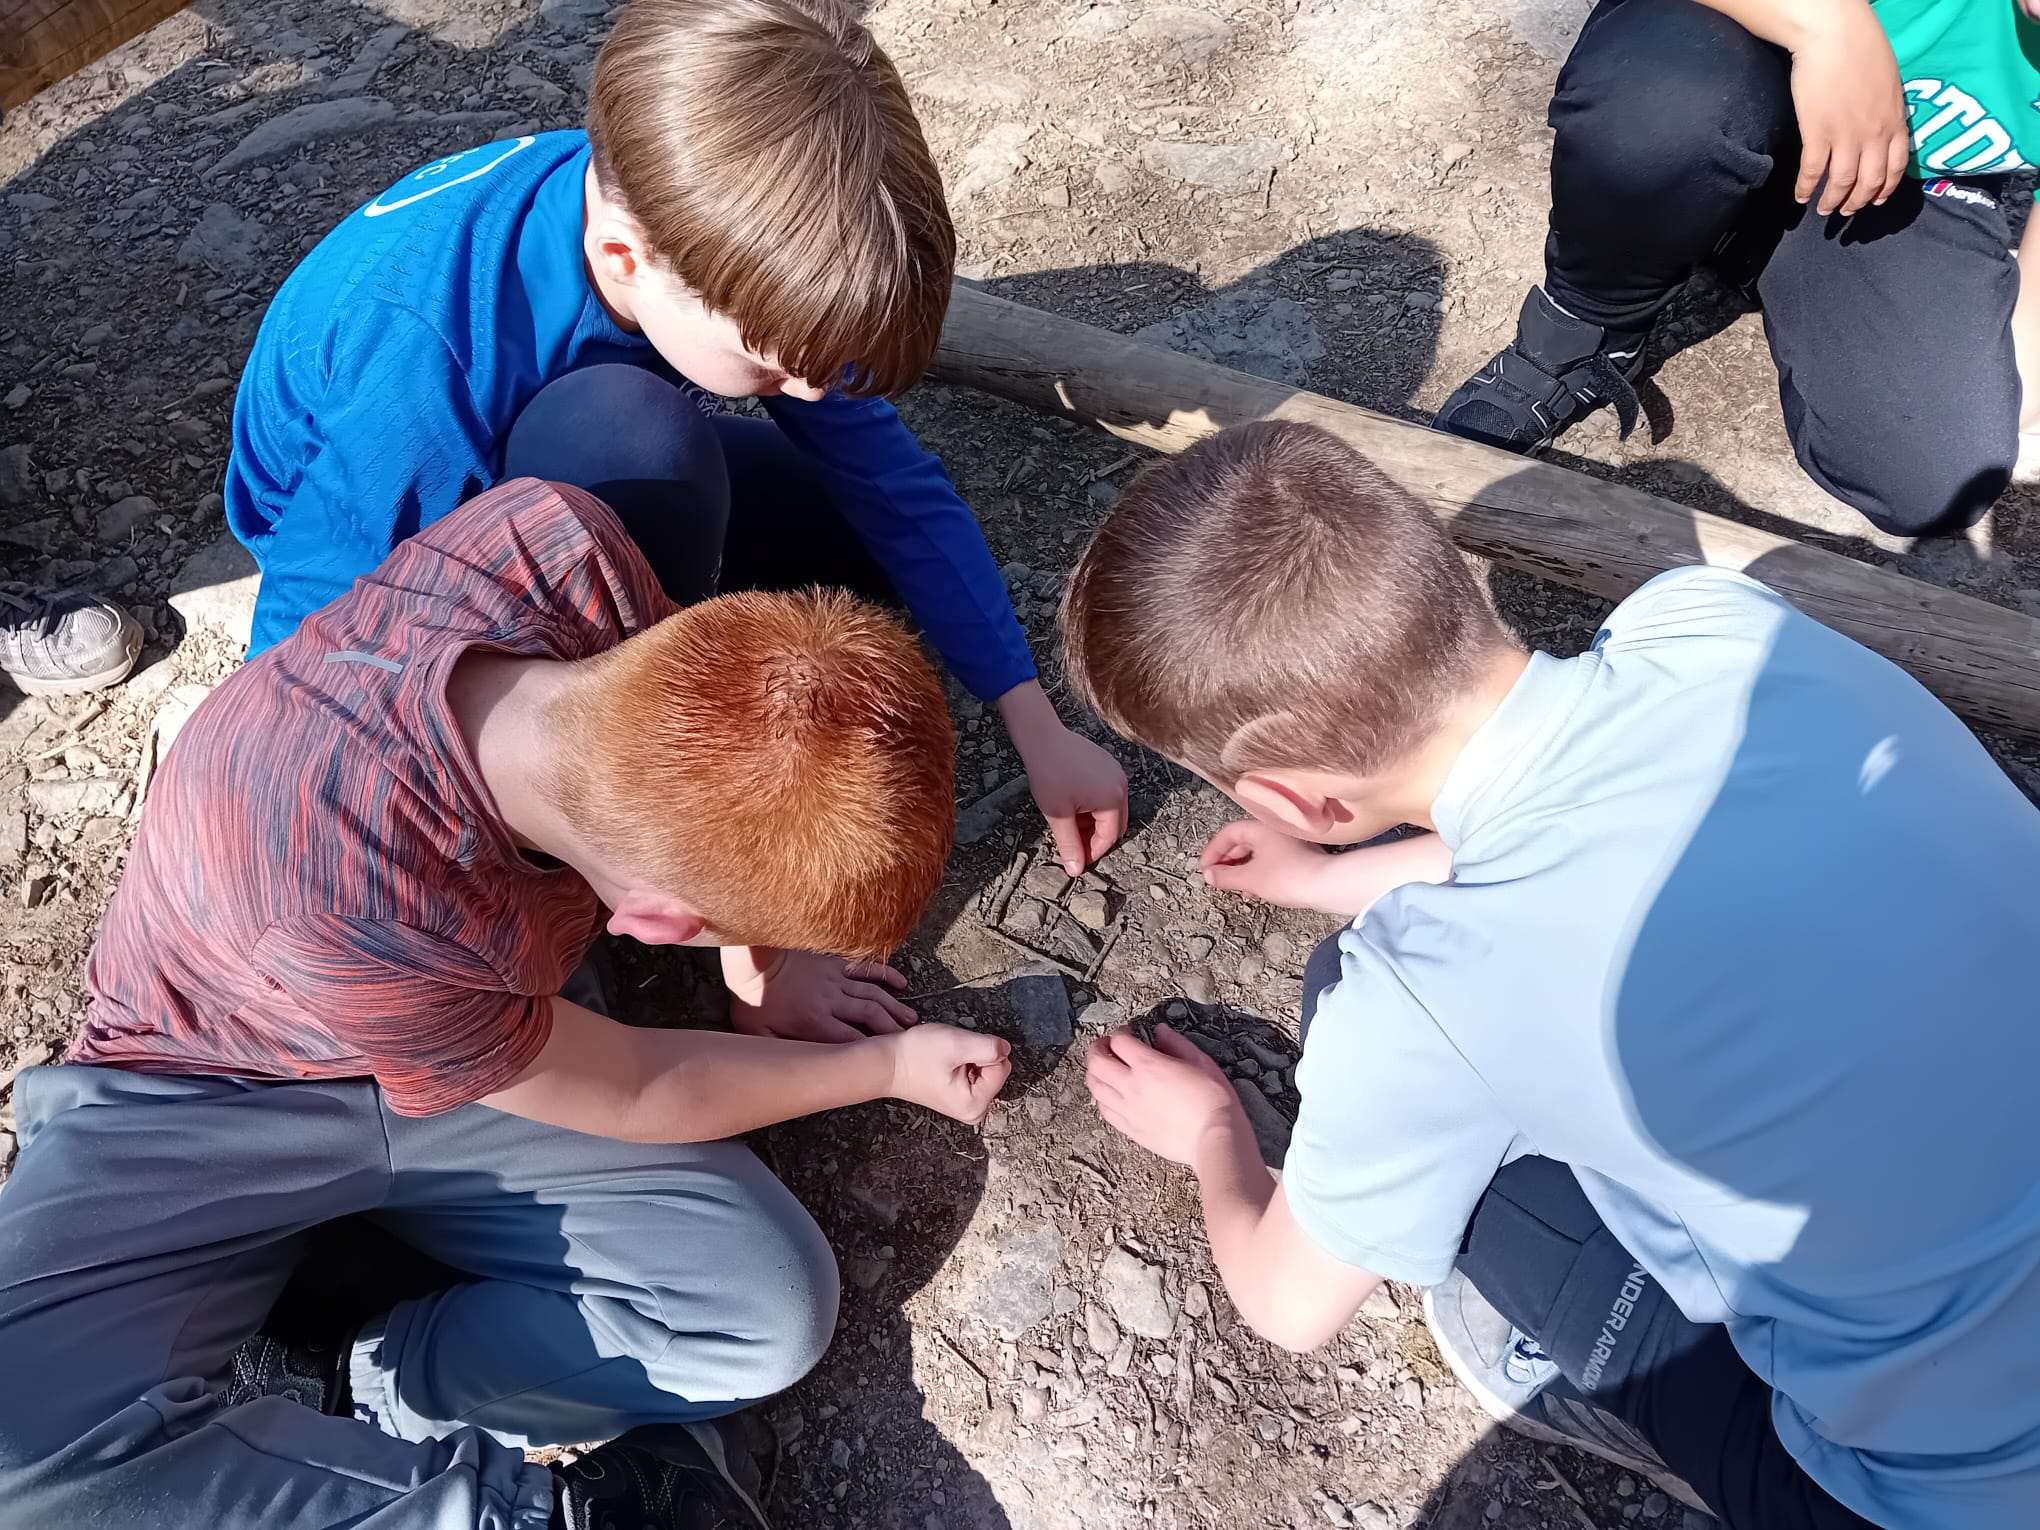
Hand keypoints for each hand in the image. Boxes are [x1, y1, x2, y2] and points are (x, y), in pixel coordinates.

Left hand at [723, 947, 915, 1043]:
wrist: (752, 960)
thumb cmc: (752, 999)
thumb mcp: (757, 1034)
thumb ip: (778, 1053)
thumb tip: (788, 1070)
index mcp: (815, 1022)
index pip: (851, 1040)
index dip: (872, 1049)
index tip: (888, 1057)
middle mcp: (832, 1002)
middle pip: (870, 1016)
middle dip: (892, 1029)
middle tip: (911, 1039)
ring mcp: (835, 979)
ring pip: (873, 994)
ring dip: (893, 1007)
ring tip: (912, 1019)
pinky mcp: (833, 962)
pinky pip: (864, 967)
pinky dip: (884, 973)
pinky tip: (900, 981)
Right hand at [886, 1024, 1012, 1122]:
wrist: (887, 1063)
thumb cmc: (915, 1055)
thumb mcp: (957, 1044)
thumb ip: (990, 1047)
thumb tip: (1006, 1049)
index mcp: (976, 1105)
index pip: (1002, 1066)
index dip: (981, 1052)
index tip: (957, 1055)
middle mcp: (974, 1112)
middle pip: (996, 1069)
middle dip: (976, 1056)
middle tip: (949, 1058)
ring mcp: (967, 1107)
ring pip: (986, 1068)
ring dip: (968, 1058)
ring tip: (944, 1061)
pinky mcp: (961, 1098)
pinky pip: (975, 1073)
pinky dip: (963, 1063)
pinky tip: (943, 1065)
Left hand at [1025, 725, 1129, 874]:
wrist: (1042, 738)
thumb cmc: (1049, 773)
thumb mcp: (1058, 815)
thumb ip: (1069, 844)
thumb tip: (1076, 868)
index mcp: (1113, 798)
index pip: (1109, 836)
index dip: (1093, 852)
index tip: (1078, 860)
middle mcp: (1121, 785)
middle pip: (1115, 824)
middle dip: (1095, 838)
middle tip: (1075, 845)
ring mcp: (1116, 773)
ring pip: (1111, 809)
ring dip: (1094, 822)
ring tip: (1070, 824)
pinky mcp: (1108, 765)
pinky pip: (1107, 793)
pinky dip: (1094, 806)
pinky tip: (1074, 806)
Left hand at [1086, 1025, 1242, 1166]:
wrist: (1215, 1138)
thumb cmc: (1213, 1101)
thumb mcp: (1201, 1061)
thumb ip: (1176, 1043)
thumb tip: (1161, 1031)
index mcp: (1149, 1066)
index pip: (1119, 1041)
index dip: (1119, 1032)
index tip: (1127, 1032)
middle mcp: (1132, 1086)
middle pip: (1097, 1062)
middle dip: (1098, 1048)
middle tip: (1106, 1046)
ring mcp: (1128, 1110)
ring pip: (1095, 1087)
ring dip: (1095, 1073)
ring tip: (1104, 1069)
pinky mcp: (1131, 1129)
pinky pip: (1105, 1111)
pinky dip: (1102, 1098)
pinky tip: (1111, 1095)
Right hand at [1199, 820, 1330, 907]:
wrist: (1326, 885)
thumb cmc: (1289, 877)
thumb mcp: (1250, 879)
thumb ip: (1225, 877)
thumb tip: (1209, 875)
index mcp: (1260, 828)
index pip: (1228, 833)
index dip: (1213, 851)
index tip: (1204, 868)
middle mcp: (1273, 831)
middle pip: (1241, 841)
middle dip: (1226, 861)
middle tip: (1216, 877)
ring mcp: (1287, 844)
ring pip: (1255, 852)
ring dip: (1241, 869)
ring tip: (1233, 886)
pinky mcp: (1297, 857)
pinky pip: (1269, 860)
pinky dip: (1256, 872)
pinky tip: (1254, 889)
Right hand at [1788, 2, 1908, 214]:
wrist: (1835, 37)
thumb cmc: (1863, 48)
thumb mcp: (1889, 81)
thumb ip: (1888, 108)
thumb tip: (1881, 124)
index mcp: (1895, 120)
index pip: (1896, 167)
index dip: (1885, 189)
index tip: (1875, 200)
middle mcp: (1874, 135)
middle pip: (1869, 181)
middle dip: (1857, 202)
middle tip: (1845, 211)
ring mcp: (1845, 136)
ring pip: (1842, 182)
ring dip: (1832, 201)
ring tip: (1823, 209)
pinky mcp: (1817, 134)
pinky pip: (1812, 171)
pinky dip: (1806, 188)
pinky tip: (1800, 196)